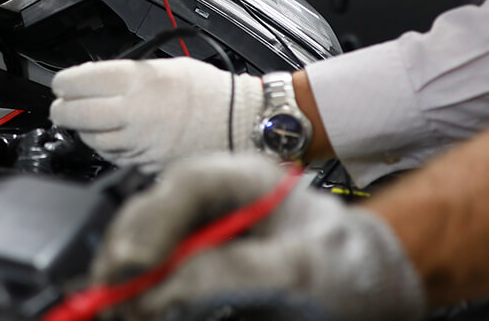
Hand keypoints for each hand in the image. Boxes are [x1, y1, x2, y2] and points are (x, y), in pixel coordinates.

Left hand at [49, 57, 264, 170]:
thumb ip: (129, 74)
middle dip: (63, 109)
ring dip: (83, 130)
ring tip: (86, 120)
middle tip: (62, 105)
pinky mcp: (147, 163)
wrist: (241, 122)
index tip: (61, 84)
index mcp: (138, 82)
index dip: (64, 83)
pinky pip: (114, 157)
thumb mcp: (166, 66)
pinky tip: (110, 138)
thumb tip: (96, 80)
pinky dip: (106, 148)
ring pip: (92, 139)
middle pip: (76, 114)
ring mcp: (140, 142)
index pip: (79, 82)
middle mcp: (135, 113)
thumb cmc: (211, 92)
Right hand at [93, 154, 424, 320]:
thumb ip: (238, 269)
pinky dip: (142, 298)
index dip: (151, 221)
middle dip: (126, 259)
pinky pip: (154, 280)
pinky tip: (139, 312)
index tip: (135, 265)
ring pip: (143, 251)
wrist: (375, 291)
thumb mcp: (305, 267)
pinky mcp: (194, 273)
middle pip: (149, 218)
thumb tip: (171, 286)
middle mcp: (214, 206)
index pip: (185, 185)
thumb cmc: (352, 267)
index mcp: (243, 181)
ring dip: (127, 283)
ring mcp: (200, 239)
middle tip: (113, 298)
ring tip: (119, 311)